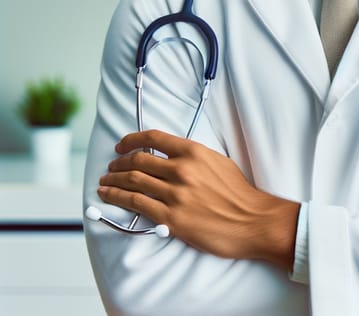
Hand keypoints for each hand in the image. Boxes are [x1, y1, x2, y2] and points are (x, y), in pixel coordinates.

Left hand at [97, 130, 298, 269]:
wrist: (251, 221)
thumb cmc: (238, 193)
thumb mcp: (218, 162)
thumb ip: (194, 158)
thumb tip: (172, 157)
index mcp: (194, 152)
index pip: (154, 138)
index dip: (132, 139)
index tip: (121, 144)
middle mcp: (182, 170)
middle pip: (139, 160)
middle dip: (119, 161)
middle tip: (112, 166)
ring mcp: (175, 194)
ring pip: (133, 181)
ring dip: (113, 179)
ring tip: (105, 181)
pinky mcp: (170, 218)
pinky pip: (136, 204)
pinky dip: (118, 197)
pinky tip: (109, 196)